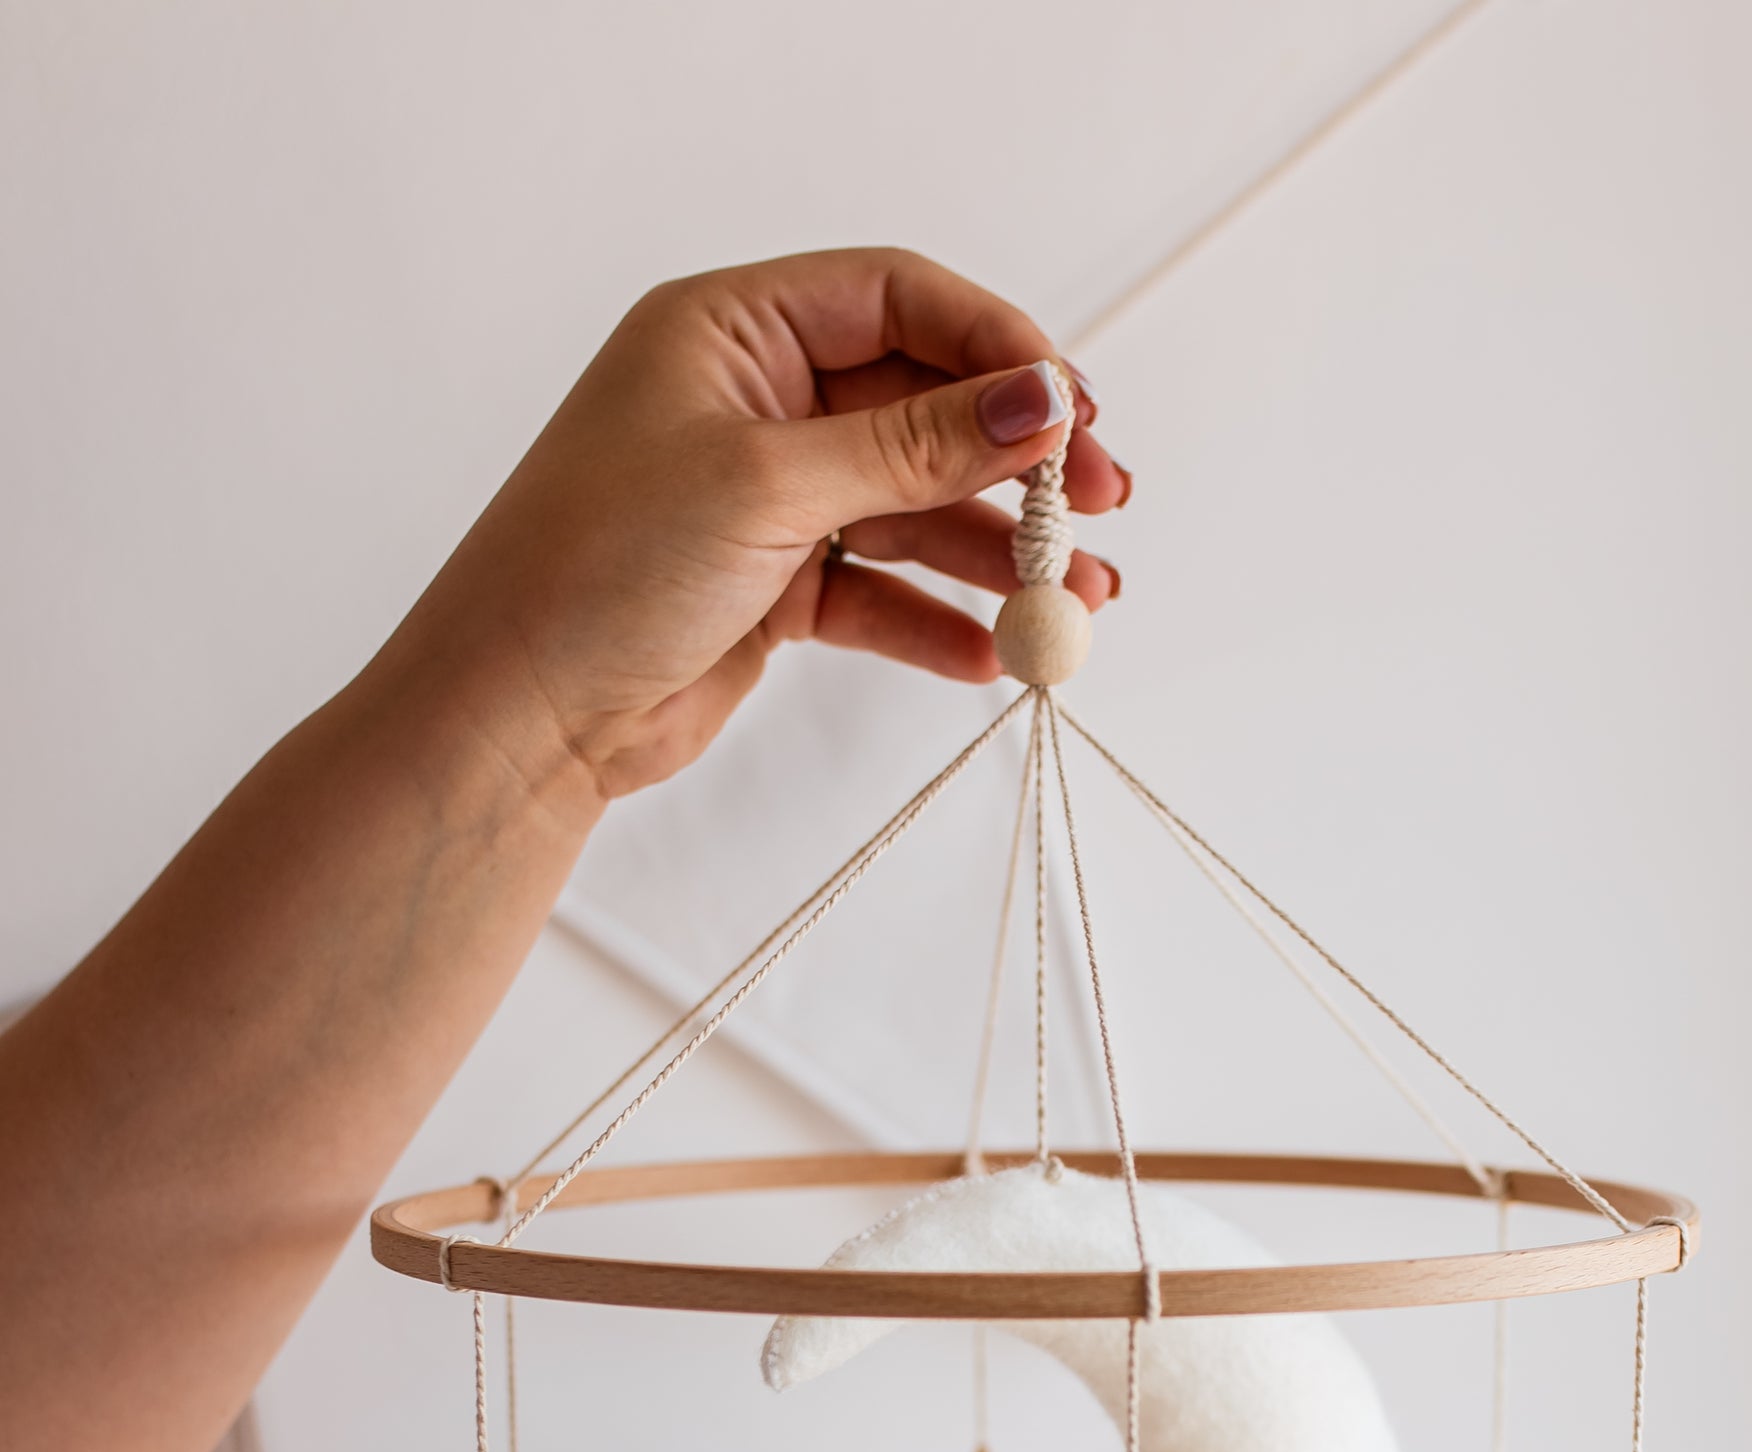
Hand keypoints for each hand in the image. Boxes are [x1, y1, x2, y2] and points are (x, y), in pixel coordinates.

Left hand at [394, 246, 1127, 796]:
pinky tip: (991, 655)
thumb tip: (1036, 400)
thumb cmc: (595, 569)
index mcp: (732, 330)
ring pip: (912, 507)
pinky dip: (935, 620)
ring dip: (995, 553)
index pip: (900, 303)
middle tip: (1103, 505)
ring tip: (1076, 604)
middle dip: (1016, 461)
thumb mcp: (769, 485)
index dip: (998, 350)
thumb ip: (913, 446)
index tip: (1074, 410)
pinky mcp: (771, 588)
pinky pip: (880, 590)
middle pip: (922, 407)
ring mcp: (765, 497)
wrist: (515, 715)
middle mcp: (753, 402)